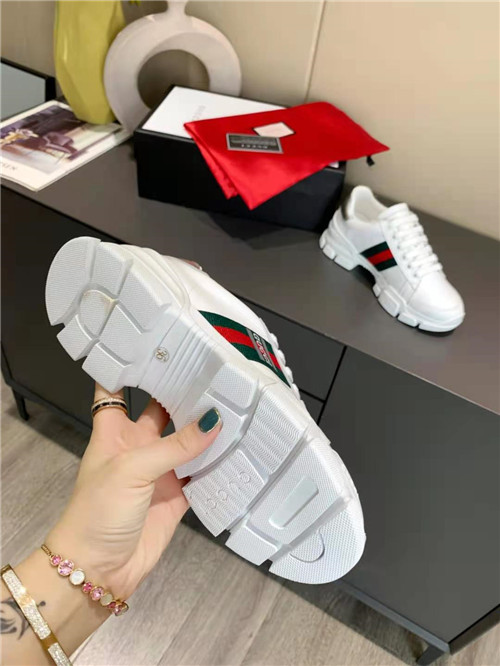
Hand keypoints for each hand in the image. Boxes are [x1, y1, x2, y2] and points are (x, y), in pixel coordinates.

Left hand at [47, 384, 221, 600]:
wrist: (99, 568)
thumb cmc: (99, 509)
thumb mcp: (132, 469)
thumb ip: (175, 445)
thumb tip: (214, 420)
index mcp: (114, 430)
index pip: (115, 389)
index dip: (127, 366)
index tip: (150, 343)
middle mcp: (138, 444)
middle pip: (161, 409)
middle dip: (182, 392)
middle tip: (214, 369)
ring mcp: (160, 470)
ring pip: (186, 440)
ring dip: (205, 426)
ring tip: (235, 399)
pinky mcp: (178, 495)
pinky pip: (202, 473)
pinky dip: (218, 462)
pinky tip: (239, 444)